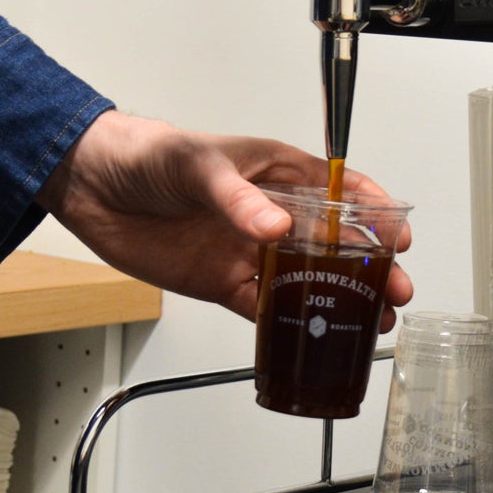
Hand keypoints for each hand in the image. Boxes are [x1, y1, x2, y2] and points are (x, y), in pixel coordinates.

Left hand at [35, 112, 413, 325]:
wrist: (94, 187)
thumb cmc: (152, 156)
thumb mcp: (200, 166)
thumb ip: (239, 198)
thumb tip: (276, 228)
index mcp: (281, 175)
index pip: (343, 192)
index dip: (375, 214)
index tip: (397, 236)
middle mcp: (274, 215)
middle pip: (336, 244)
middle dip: (372, 267)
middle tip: (397, 290)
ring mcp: (251, 251)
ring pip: (309, 281)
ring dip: (341, 300)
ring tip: (372, 320)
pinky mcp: (223, 283)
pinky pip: (263, 307)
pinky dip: (289, 323)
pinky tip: (314, 335)